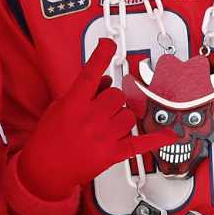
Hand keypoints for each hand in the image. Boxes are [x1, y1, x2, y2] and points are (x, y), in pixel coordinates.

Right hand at [15, 39, 178, 198]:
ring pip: (129, 115)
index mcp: (73, 104)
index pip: (90, 74)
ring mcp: (103, 136)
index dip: (100, 56)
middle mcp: (90, 118)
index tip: (108, 44)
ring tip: (106, 126)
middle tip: (100, 109)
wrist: (45, 170)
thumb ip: (83, 92)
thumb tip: (104, 80)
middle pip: (116, 95)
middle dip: (111, 99)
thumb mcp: (58, 108)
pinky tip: (169, 134)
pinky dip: (157, 138)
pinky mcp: (113, 153)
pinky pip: (141, 142)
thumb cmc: (48, 139)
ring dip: (121, 117)